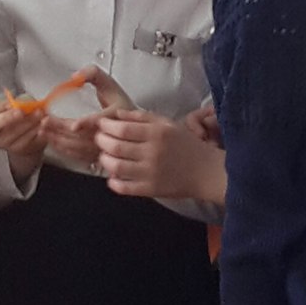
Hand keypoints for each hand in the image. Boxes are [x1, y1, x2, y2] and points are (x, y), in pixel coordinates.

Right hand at [0, 96, 45, 181]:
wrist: (27, 130)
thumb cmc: (17, 112)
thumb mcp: (15, 102)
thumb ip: (17, 101)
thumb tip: (23, 103)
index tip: (9, 103)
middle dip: (7, 119)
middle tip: (21, 112)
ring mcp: (0, 143)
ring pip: (9, 136)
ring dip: (26, 124)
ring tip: (38, 114)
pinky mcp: (16, 150)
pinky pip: (24, 143)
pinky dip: (35, 133)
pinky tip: (42, 125)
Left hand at [33, 65, 136, 167]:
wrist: (129, 123)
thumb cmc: (117, 102)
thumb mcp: (109, 83)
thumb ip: (93, 74)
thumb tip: (76, 76)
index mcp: (115, 114)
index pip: (102, 120)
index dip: (88, 122)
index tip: (74, 124)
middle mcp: (111, 133)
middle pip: (85, 135)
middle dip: (62, 129)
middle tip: (46, 121)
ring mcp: (103, 146)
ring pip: (79, 147)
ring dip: (59, 139)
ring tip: (44, 130)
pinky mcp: (96, 154)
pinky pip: (78, 155)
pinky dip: (63, 148)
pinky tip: (53, 141)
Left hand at [95, 109, 226, 202]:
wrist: (205, 171)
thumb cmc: (185, 144)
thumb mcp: (166, 123)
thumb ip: (141, 117)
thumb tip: (116, 114)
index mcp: (157, 133)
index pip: (122, 128)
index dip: (106, 126)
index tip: (101, 125)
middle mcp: (153, 152)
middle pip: (116, 146)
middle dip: (101, 142)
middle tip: (100, 139)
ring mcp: (151, 173)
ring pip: (116, 167)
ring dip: (104, 160)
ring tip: (105, 156)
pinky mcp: (151, 190)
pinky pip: (125, 187)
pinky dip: (113, 183)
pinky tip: (112, 177)